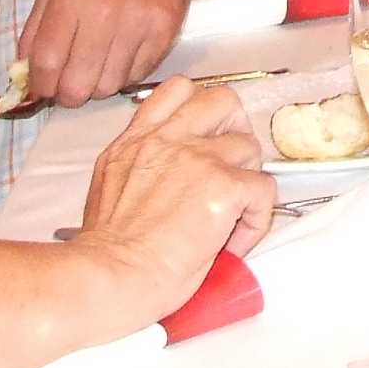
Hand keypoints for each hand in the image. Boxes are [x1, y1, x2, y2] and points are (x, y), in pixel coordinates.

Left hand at [19, 0, 196, 105]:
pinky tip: (120, 56)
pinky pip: (137, 75)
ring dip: (97, 86)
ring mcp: (138, 24)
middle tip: (69, 86)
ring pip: (108, 87)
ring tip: (96, 68)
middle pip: (77, 84)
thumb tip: (27, 70)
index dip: (41, 84)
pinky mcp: (165, 32)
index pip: (47, 62)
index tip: (43, 86)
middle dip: (67, 94)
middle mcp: (105, 12)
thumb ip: (37, 26)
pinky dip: (124, 74)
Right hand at [65, 78, 277, 323]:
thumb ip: (138, 168)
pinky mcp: (224, 186)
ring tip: (234, 211)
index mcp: (136, 140)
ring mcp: (198, 159)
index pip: (177, 92)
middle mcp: (167, 139)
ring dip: (247, 176)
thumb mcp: (108, 188)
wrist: (112, 275)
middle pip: (222, 101)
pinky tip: (237, 239)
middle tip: (231, 163)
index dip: (202, 108)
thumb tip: (165, 182)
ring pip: (249, 145)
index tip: (207, 135)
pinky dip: (257, 215)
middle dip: (235, 127)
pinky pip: (263, 188)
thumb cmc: (105, 252)